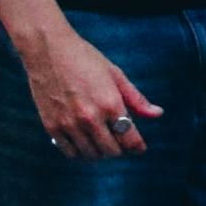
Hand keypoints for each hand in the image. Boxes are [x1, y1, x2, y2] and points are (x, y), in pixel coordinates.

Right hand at [27, 27, 164, 161]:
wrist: (48, 50)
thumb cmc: (85, 59)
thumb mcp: (115, 75)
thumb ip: (136, 99)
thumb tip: (157, 114)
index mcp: (110, 103)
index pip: (129, 139)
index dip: (137, 147)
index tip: (139, 147)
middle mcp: (90, 117)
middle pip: (111, 151)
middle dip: (120, 150)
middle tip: (120, 143)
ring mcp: (68, 123)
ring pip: (91, 155)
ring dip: (100, 152)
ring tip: (103, 142)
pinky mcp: (51, 126)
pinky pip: (69, 152)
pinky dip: (80, 152)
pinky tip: (84, 142)